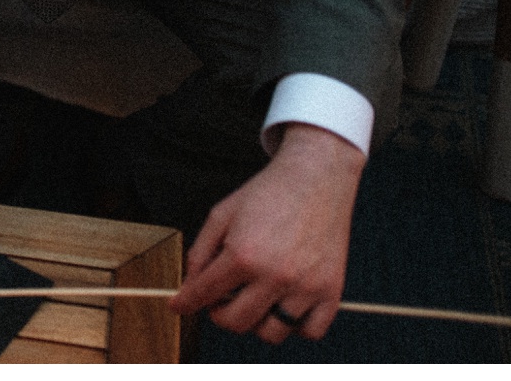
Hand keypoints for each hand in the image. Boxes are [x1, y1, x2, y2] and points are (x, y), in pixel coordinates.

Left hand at [169, 123, 364, 342]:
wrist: (316, 177)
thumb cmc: (268, 193)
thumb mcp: (222, 214)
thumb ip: (201, 251)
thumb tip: (190, 285)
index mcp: (243, 254)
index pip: (205, 294)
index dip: (186, 302)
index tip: (180, 306)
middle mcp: (274, 275)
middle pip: (236, 322)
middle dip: (219, 314)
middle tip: (220, 301)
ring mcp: (305, 287)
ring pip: (272, 333)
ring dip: (257, 322)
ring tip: (255, 299)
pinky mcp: (331, 291)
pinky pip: (311, 332)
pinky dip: (296, 326)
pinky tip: (286, 305)